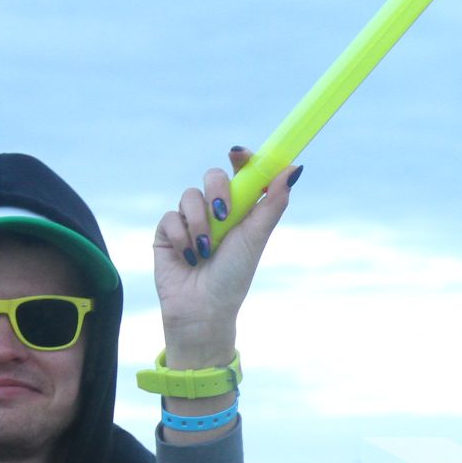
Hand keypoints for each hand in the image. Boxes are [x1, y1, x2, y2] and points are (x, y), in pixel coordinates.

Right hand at [152, 147, 298, 366]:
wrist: (203, 308)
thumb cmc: (234, 276)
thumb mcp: (257, 237)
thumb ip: (273, 203)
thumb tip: (294, 169)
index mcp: (242, 210)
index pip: (242, 173)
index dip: (243, 159)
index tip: (240, 154)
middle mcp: (215, 211)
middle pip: (213, 175)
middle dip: (218, 189)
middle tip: (223, 214)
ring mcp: (190, 220)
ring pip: (190, 195)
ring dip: (199, 224)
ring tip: (205, 251)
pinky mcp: (166, 232)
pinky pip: (170, 217)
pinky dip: (181, 237)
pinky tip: (188, 257)